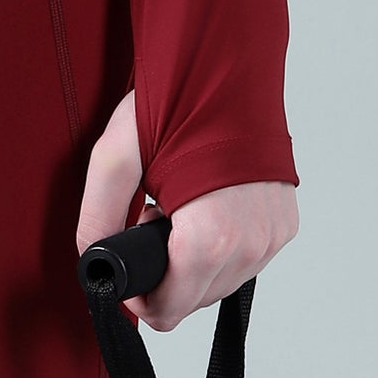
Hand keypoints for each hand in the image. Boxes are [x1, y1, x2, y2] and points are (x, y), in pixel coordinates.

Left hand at [75, 90, 296, 331]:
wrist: (231, 66)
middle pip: (194, 301)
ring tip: (175, 211)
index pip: (170, 311)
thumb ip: (96, 221)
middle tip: (150, 222)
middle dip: (165, 275)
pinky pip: (245, 260)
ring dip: (192, 263)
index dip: (140, 300)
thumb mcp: (114, 160)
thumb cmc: (175, 105)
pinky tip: (203, 208)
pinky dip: (220, 249)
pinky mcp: (286, 225)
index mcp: (209, 240)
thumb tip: (92, 263)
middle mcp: (249, 246)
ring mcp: (273, 237)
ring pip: (220, 284)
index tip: (127, 269)